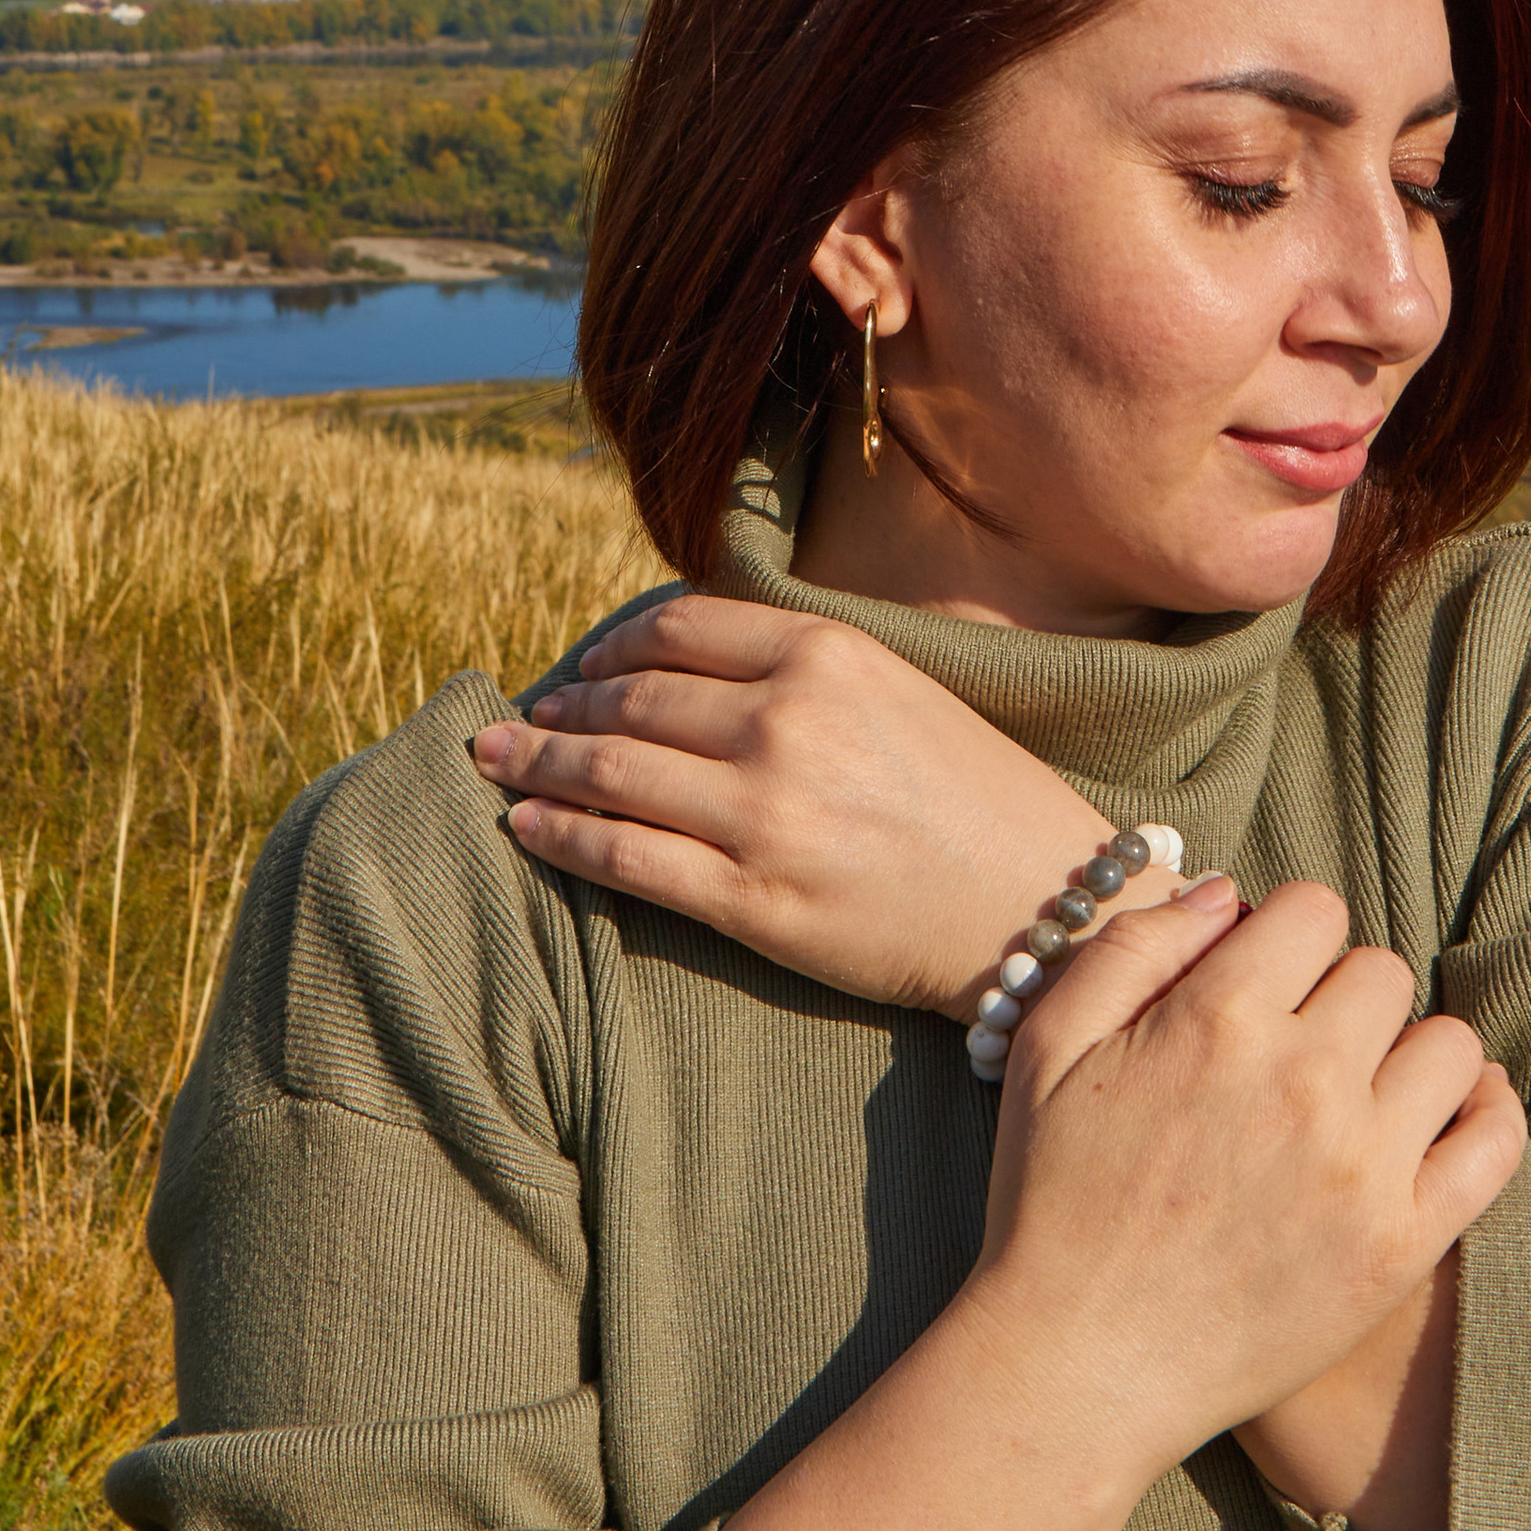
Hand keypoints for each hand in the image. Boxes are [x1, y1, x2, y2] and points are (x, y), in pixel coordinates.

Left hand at [469, 595, 1132, 1021]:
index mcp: (826, 654)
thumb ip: (797, 663)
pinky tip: (527, 831)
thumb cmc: (969, 792)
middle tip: (515, 722)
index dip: (612, 646)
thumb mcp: (895, 685)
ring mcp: (767, 814)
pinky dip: (562, 839)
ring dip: (537, 766)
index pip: (677, 627)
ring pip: (612, 774)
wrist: (1035, 902)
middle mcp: (788, 722)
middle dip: (558, 708)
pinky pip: (627, 860)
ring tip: (495, 765)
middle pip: (632, 699)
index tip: (581, 668)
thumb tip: (682, 659)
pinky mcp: (755, 901)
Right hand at [968, 877, 1525, 1480]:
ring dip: (1406, 1054)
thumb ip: (1133, 945)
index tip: (1265, 982)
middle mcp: (1305, 1078)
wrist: (1076, 1368)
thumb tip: (1227, 894)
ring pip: (1448, 1045)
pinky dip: (1486, 1114)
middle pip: (1380, 974)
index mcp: (1218, 1018)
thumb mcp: (1048, 1046)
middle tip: (1297, 1051)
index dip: (1286, 938)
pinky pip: (1496, 1141)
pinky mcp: (1401, 1244)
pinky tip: (1446, 1118)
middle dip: (1338, 997)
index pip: (1314, 910)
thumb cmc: (1050, 1202)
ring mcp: (1363, 1164)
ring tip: (1359, 1094)